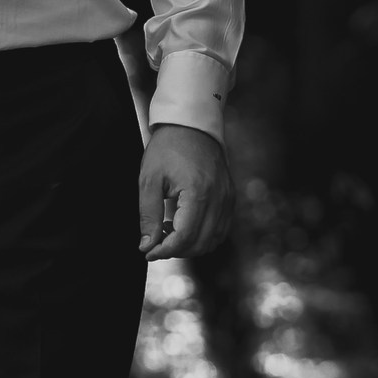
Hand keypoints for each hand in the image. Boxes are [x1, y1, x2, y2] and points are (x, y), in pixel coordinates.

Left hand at [138, 123, 234, 260]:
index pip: (185, 237)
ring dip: (189, 245)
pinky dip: (203, 236)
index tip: (147, 251)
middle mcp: (219, 199)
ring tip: (167, 230)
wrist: (191, 125)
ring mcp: (228, 199)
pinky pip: (220, 229)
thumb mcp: (149, 180)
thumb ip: (148, 215)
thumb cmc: (166, 149)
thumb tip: (147, 246)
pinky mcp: (230, 198)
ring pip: (213, 240)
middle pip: (200, 243)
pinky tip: (183, 225)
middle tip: (155, 241)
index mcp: (198, 193)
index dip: (165, 251)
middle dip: (176, 250)